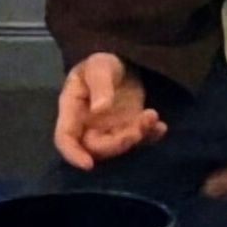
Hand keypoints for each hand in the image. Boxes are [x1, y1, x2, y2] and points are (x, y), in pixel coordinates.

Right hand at [53, 52, 167, 169]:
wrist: (122, 61)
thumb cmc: (102, 63)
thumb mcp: (98, 66)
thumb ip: (99, 85)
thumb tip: (99, 110)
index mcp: (72, 110)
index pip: (65, 138)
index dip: (73, 154)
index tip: (87, 165)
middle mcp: (89, 126)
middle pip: (97, 148)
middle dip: (117, 144)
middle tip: (137, 129)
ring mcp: (110, 129)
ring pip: (120, 145)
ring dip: (136, 136)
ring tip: (152, 116)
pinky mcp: (129, 128)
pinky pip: (139, 140)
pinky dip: (150, 136)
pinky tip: (160, 126)